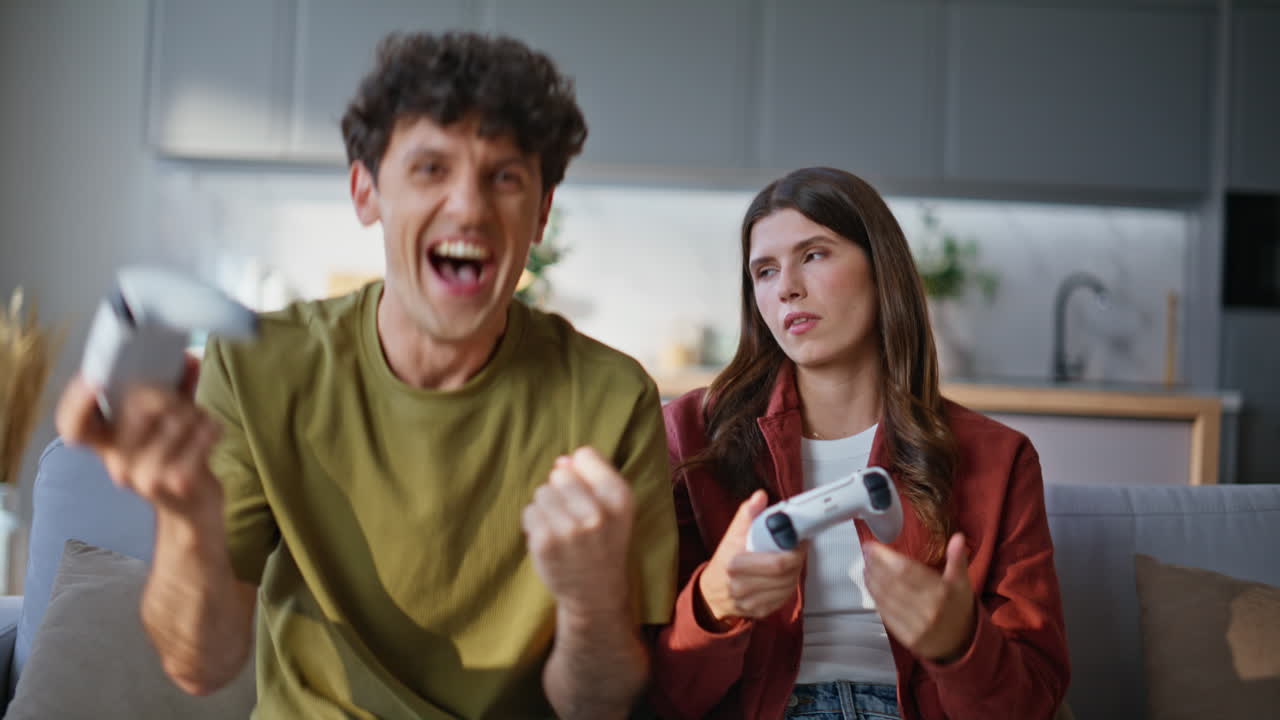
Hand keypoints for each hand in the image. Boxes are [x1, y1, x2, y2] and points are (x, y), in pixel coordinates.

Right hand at [55, 354, 223, 518]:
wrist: (193, 506)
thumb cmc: (177, 454)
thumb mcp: (164, 421)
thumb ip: (171, 388)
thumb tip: (188, 358)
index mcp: (107, 444)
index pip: (73, 426)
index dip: (76, 401)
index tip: (92, 380)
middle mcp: (118, 462)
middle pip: (140, 405)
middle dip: (171, 395)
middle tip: (183, 403)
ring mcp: (145, 476)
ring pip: (176, 417)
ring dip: (197, 412)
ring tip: (200, 422)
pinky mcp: (176, 483)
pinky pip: (200, 436)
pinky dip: (212, 427)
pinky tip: (212, 433)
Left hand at [522, 447, 634, 618]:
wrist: (595, 592)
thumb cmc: (603, 541)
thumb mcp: (614, 506)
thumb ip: (593, 475)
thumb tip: (561, 461)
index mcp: (620, 498)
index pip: (586, 455)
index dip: (582, 473)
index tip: (588, 495)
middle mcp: (598, 513)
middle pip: (560, 474)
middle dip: (562, 491)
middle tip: (575, 517)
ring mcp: (569, 529)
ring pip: (542, 492)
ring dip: (548, 507)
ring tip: (563, 529)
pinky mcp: (545, 542)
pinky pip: (529, 511)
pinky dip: (535, 523)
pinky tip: (551, 539)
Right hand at [696, 489, 804, 628]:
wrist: (712, 593)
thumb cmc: (724, 562)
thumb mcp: (732, 535)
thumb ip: (747, 514)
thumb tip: (760, 496)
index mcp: (735, 565)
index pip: (778, 563)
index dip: (794, 549)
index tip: (798, 537)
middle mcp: (741, 587)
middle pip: (786, 574)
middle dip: (797, 558)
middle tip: (798, 546)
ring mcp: (751, 602)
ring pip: (789, 586)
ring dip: (795, 571)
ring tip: (791, 558)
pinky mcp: (760, 611)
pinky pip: (785, 597)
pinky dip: (789, 584)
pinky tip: (785, 574)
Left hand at [863, 532, 977, 662]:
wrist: (961, 643)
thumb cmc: (958, 607)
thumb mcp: (962, 582)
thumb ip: (957, 559)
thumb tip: (958, 538)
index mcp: (942, 593)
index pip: (906, 570)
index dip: (885, 557)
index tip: (872, 546)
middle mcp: (928, 610)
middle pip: (892, 583)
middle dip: (875, 566)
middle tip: (866, 553)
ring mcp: (917, 626)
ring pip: (886, 599)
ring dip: (872, 581)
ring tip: (866, 567)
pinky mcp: (908, 639)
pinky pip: (886, 615)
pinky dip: (876, 599)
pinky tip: (872, 587)